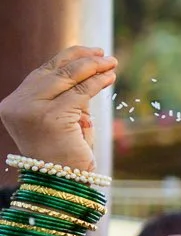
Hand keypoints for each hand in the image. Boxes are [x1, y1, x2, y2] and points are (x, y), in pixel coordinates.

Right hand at [1, 45, 115, 170]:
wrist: (62, 182)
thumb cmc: (65, 154)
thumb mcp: (63, 119)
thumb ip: (68, 97)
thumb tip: (90, 71)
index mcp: (13, 104)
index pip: (41, 74)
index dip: (66, 60)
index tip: (90, 52)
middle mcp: (17, 105)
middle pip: (53, 72)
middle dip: (81, 60)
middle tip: (105, 55)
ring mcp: (31, 110)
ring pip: (67, 79)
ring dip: (92, 68)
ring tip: (111, 63)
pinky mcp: (51, 117)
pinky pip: (80, 93)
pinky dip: (97, 82)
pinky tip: (110, 77)